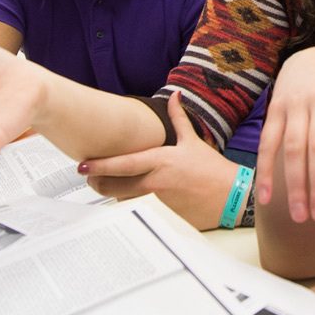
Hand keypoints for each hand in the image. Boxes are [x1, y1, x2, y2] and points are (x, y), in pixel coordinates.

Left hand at [79, 90, 242, 229]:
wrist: (232, 197)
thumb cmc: (212, 170)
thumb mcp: (193, 142)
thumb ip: (178, 119)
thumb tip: (174, 97)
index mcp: (160, 161)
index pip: (121, 164)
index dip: (98, 164)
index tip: (82, 164)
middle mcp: (155, 182)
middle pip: (112, 186)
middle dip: (97, 182)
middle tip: (91, 177)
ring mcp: (157, 202)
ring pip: (121, 201)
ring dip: (112, 194)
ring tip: (108, 185)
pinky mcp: (162, 217)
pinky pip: (137, 212)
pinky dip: (130, 205)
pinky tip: (131, 199)